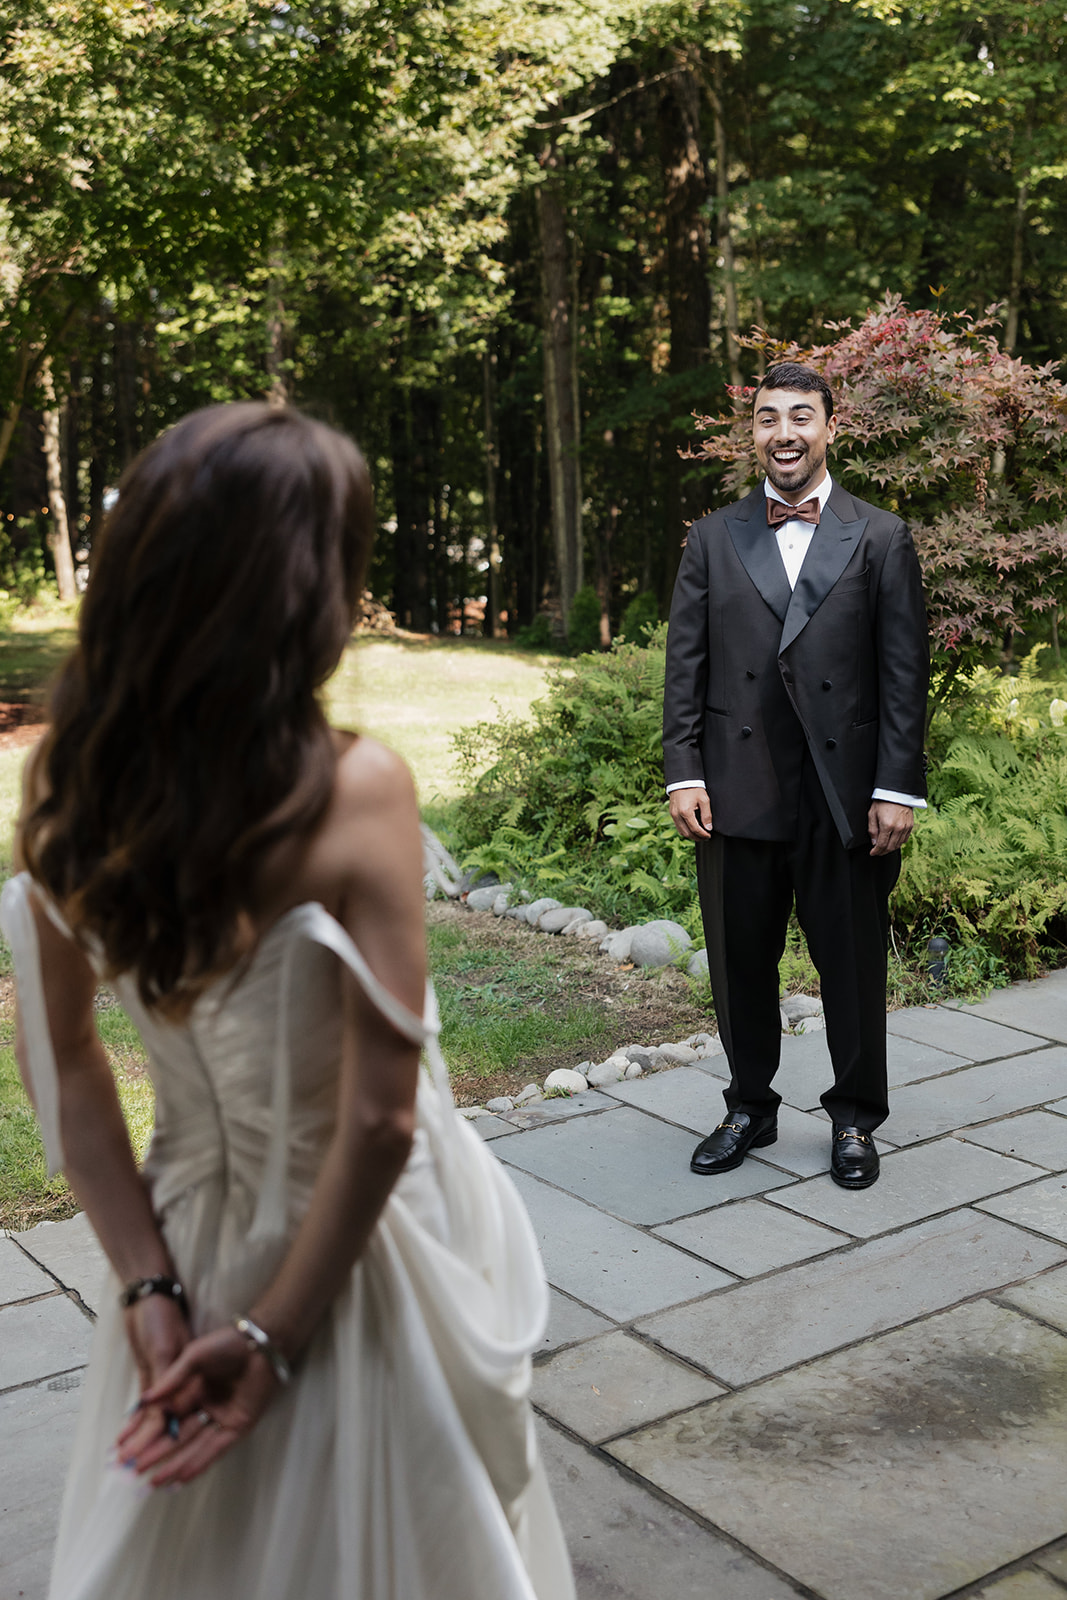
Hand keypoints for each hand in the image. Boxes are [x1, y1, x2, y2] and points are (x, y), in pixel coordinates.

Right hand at [115, 1323, 282, 1486]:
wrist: (259, 1344)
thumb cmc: (227, 1344)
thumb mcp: (194, 1357)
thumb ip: (172, 1380)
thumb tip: (145, 1400)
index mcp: (192, 1391)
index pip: (164, 1419)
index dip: (145, 1435)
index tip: (125, 1450)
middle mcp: (204, 1407)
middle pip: (175, 1437)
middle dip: (154, 1454)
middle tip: (131, 1471)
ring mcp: (220, 1419)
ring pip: (192, 1447)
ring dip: (172, 1465)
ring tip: (152, 1483)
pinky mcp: (238, 1426)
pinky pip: (215, 1449)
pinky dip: (197, 1463)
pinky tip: (180, 1478)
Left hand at [119, 1292, 190, 1461]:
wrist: (151, 1295)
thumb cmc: (164, 1318)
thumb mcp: (168, 1349)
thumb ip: (170, 1382)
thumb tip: (158, 1411)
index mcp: (195, 1382)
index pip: (183, 1421)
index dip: (169, 1446)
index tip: (155, 1468)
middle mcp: (186, 1386)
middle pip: (171, 1426)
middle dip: (154, 1451)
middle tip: (136, 1474)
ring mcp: (170, 1383)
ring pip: (157, 1420)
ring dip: (142, 1440)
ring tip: (125, 1462)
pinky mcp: (155, 1376)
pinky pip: (147, 1406)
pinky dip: (136, 1422)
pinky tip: (126, 1437)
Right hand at [669, 787, 712, 840]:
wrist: (682, 780)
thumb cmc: (693, 788)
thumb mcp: (704, 800)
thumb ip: (707, 815)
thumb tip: (708, 827)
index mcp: (685, 812)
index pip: (695, 829)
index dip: (703, 834)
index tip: (709, 835)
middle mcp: (677, 815)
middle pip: (687, 833)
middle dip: (697, 837)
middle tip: (705, 838)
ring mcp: (673, 815)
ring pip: (681, 832)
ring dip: (691, 836)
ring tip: (699, 835)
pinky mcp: (671, 813)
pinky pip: (678, 826)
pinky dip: (685, 831)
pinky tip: (692, 830)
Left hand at [868, 800, 912, 856]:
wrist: (896, 792)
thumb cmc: (883, 801)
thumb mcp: (872, 814)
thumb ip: (872, 830)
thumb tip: (874, 843)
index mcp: (887, 825)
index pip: (881, 844)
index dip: (876, 851)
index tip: (872, 853)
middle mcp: (898, 828)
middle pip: (890, 847)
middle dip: (882, 852)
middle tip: (877, 852)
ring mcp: (905, 827)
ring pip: (898, 845)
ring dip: (890, 849)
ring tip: (884, 848)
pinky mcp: (910, 826)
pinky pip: (905, 839)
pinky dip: (898, 843)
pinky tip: (893, 842)